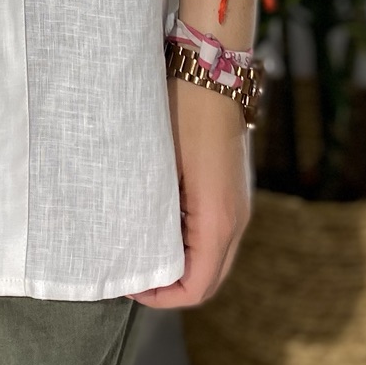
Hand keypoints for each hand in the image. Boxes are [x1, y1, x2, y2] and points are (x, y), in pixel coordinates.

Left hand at [129, 75, 251, 308]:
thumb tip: (127, 246)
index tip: (128, 281)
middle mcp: (236, 219)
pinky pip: (214, 233)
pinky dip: (189, 242)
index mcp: (218, 220)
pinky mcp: (232, 189)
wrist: (212, 68)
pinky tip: (158, 221)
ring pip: (213, 257)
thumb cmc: (182, 110)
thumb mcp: (158, 164)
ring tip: (141, 247)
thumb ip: (148, 210)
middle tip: (131, 271)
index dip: (161, 297)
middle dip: (170, 285)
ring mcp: (238, 204)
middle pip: (207, 279)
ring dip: (180, 263)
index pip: (196, 287)